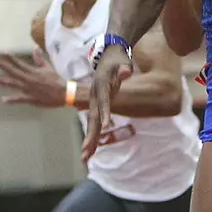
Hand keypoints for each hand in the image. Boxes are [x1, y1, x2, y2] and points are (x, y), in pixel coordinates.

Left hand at [0, 51, 71, 107]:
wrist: (63, 93)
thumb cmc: (56, 80)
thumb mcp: (48, 67)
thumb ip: (39, 58)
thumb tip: (35, 47)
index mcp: (33, 71)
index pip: (19, 63)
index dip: (10, 57)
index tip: (2, 52)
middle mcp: (28, 79)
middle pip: (13, 71)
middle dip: (3, 66)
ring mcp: (28, 89)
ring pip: (13, 84)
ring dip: (3, 81)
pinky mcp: (30, 98)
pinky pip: (19, 99)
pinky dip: (11, 99)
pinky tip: (3, 100)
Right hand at [84, 45, 131, 160]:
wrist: (109, 54)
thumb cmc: (118, 58)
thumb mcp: (122, 60)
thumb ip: (124, 67)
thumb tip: (126, 72)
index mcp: (101, 85)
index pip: (104, 100)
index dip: (104, 111)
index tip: (104, 125)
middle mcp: (95, 95)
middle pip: (93, 117)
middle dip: (90, 135)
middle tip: (86, 152)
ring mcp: (95, 101)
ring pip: (92, 123)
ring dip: (89, 140)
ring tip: (85, 157)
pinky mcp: (97, 105)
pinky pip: (95, 122)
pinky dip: (93, 135)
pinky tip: (90, 150)